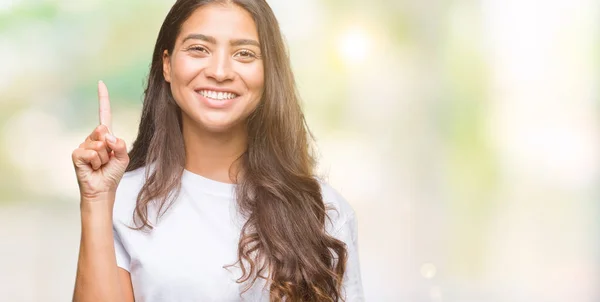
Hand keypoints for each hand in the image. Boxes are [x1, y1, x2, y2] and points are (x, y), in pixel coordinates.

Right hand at [72, 81, 129, 202]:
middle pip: (104, 130)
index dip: (103, 99)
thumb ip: (120, 144)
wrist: (102, 189)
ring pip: (100, 145)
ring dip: (105, 158)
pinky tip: (93, 168)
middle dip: (111, 147)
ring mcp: (83, 145)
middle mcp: (93, 138)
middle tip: (108, 159)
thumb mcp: (123, 157)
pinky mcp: (76, 154)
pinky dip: (97, 162)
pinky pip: (92, 153)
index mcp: (105, 136)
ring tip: (101, 166)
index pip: (104, 114)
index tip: (101, 83)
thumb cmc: (112, 173)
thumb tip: (107, 136)